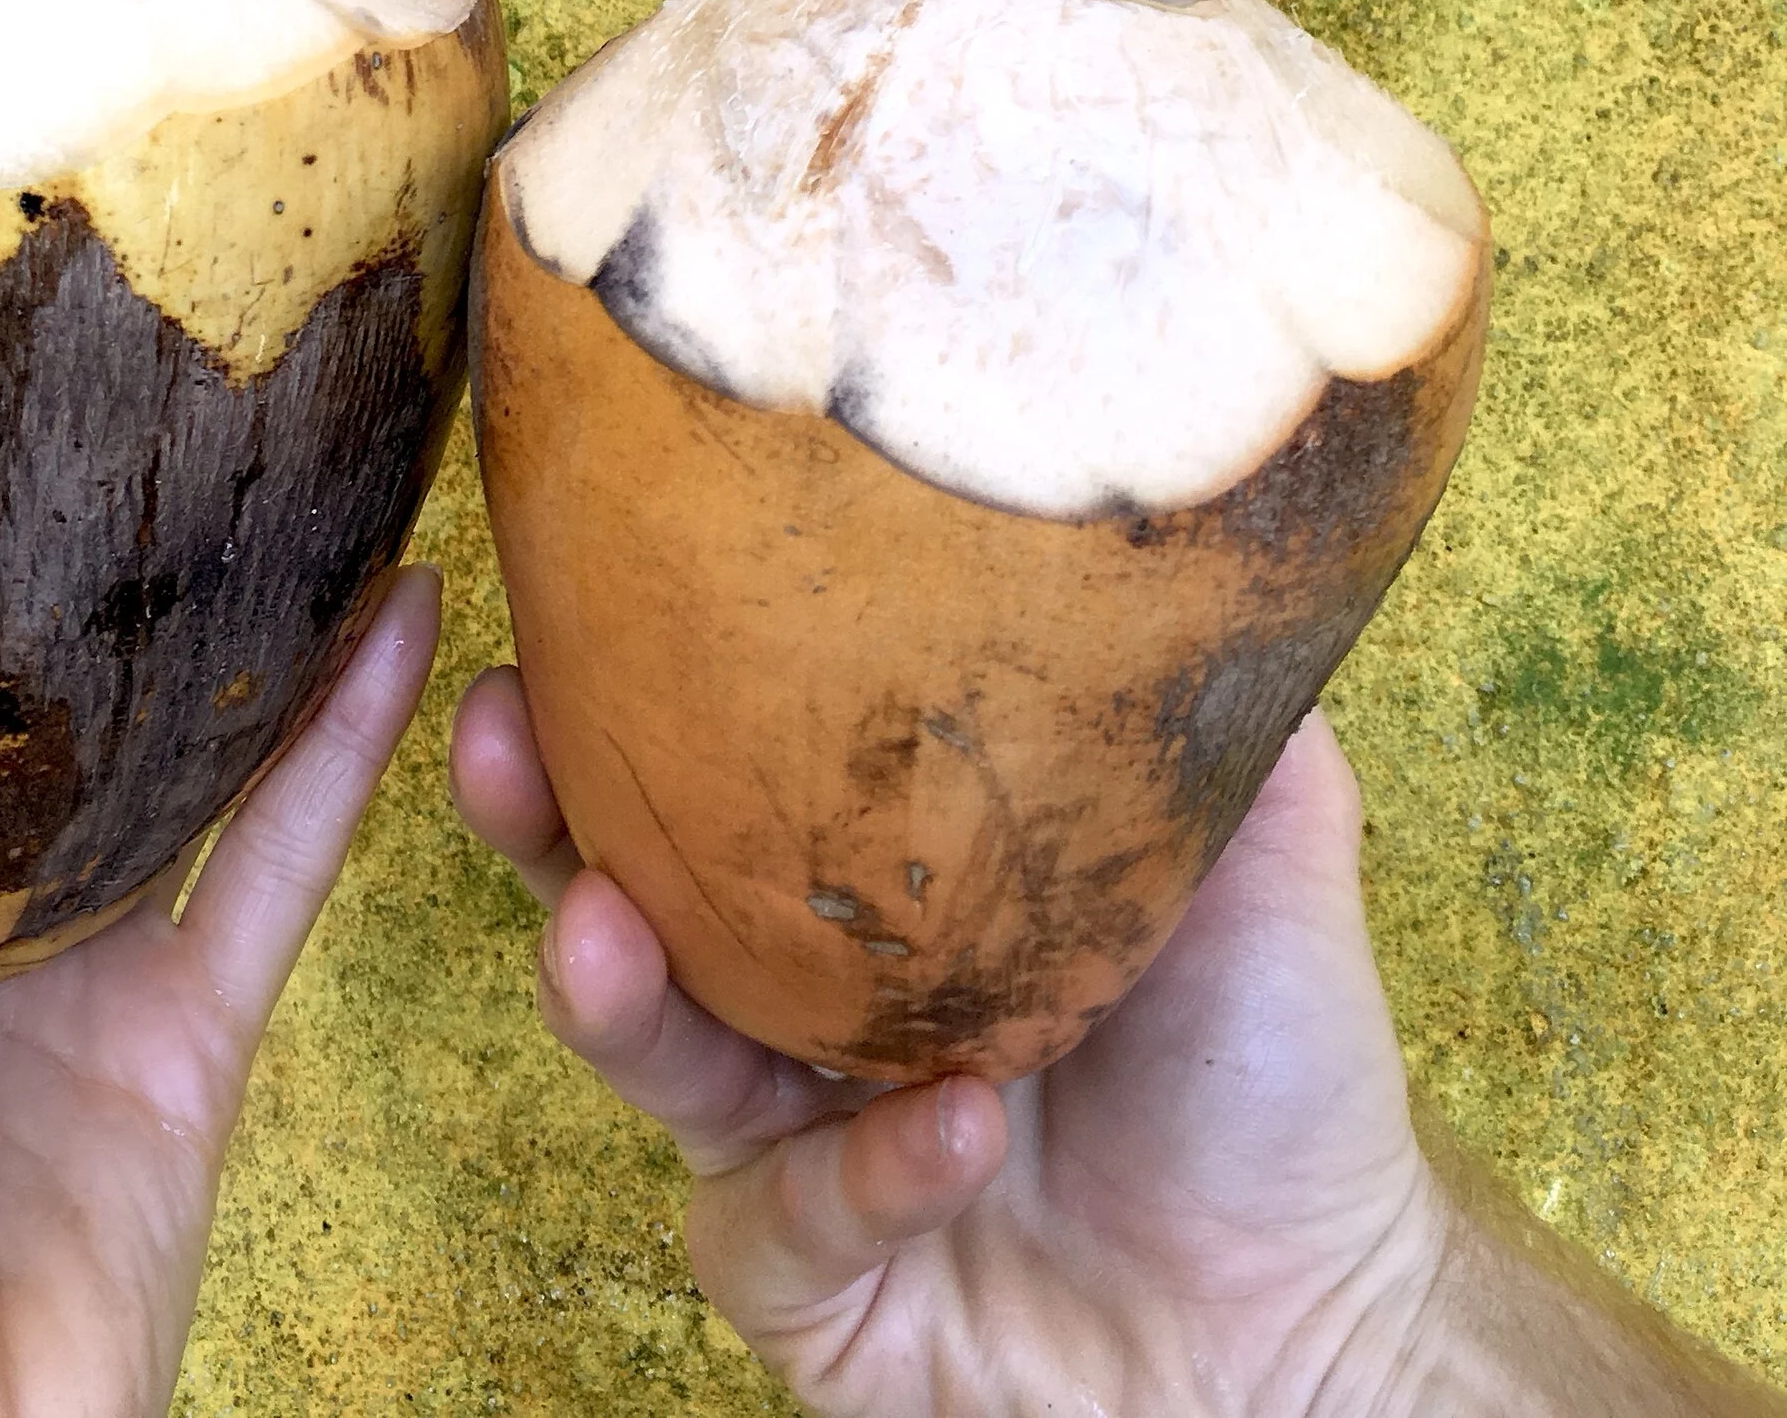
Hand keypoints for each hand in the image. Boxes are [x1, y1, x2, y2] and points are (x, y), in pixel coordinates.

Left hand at [0, 449, 440, 1417]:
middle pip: (35, 719)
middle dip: (86, 573)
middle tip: (142, 381)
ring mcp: (74, 993)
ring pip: (177, 772)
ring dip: (239, 633)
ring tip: (297, 461)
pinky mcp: (189, 1054)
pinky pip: (280, 872)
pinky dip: (346, 747)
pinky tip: (403, 615)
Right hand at [451, 667, 1443, 1417]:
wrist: (1333, 1319)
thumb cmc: (1283, 1076)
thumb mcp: (1257, 847)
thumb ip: (1200, 708)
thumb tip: (1187, 512)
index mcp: (877, 891)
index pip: (721, 773)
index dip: (630, 694)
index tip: (563, 597)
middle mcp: (811, 1011)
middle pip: (625, 892)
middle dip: (539, 816)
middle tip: (499, 737)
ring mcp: (798, 1152)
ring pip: (653, 1057)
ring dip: (615, 990)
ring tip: (604, 931)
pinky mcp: (818, 1291)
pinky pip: (784, 1223)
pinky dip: (859, 1171)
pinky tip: (950, 1126)